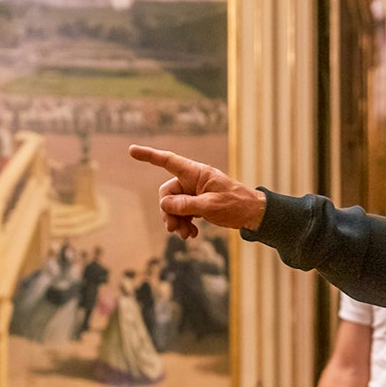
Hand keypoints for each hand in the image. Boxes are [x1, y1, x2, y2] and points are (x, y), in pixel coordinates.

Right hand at [128, 144, 266, 237]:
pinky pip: (183, 213)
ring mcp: (195, 193)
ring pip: (174, 206)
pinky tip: (192, 235)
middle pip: (168, 192)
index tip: (132, 150)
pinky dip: (185, 224)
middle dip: (168, 211)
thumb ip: (186, 205)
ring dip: (176, 221)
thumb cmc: (236, 204)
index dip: (149, 156)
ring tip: (186, 236)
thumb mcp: (210, 206)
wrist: (253, 214)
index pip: (168, 161)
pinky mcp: (198, 205)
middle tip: (173, 228)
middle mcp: (193, 181)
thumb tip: (165, 204)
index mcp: (196, 173)